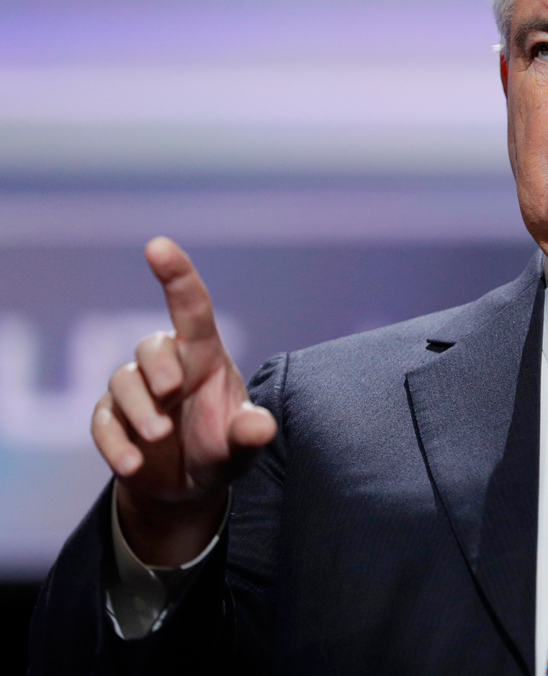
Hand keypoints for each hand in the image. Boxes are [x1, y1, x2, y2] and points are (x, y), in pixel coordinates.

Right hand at [90, 237, 276, 565]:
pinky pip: (102, 422)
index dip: (176, 274)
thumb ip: (250, 434)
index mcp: (204, 357)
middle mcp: (169, 366)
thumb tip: (261, 428)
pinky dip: (115, 443)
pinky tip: (133, 464)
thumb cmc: (222, 447)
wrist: (189, 484)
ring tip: (158, 436)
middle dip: (159, 365)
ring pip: (123, 382)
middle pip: (152, 345)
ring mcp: (137, 392)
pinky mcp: (112, 420)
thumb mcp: (242, 445)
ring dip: (139, 409)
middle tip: (172, 391)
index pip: (191, 308)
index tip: (158, 245)